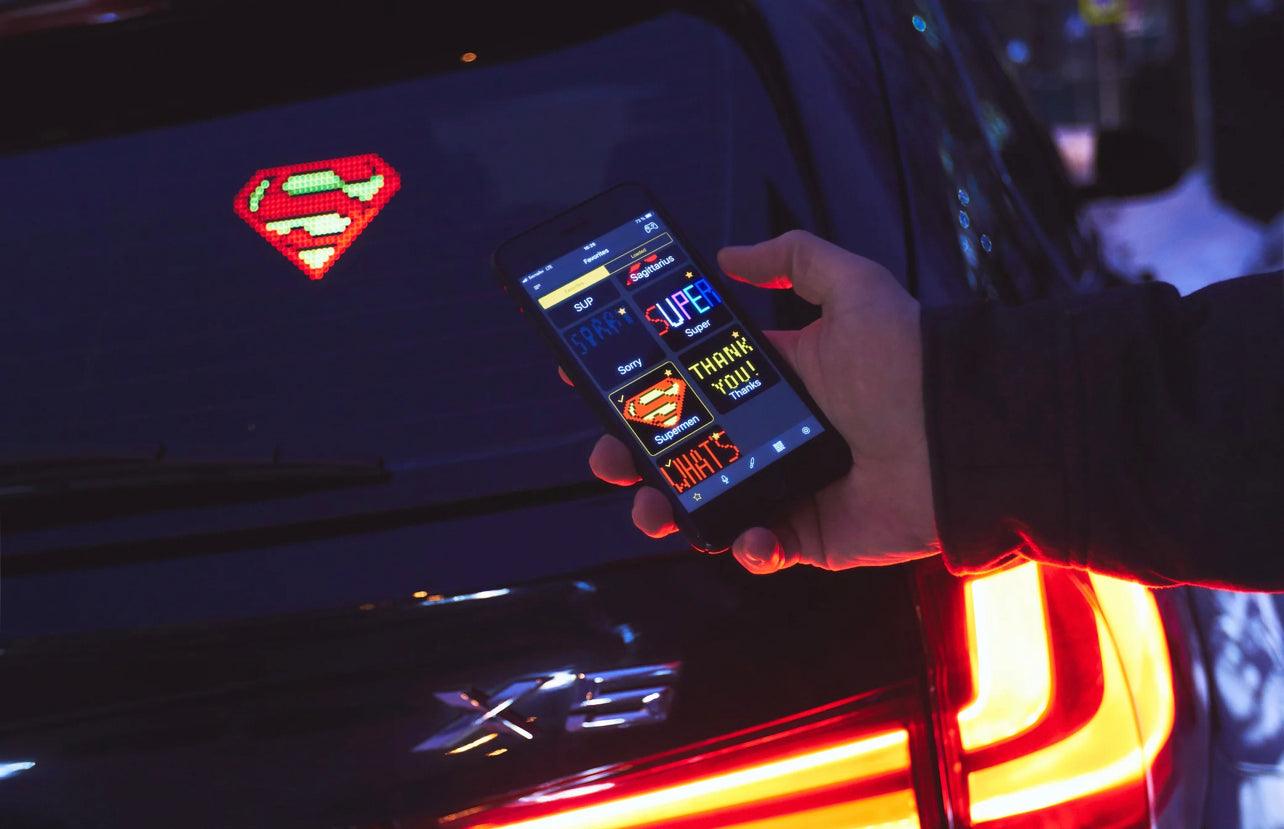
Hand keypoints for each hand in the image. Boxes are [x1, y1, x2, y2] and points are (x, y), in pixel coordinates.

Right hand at [569, 230, 939, 573]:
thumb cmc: (914, 361)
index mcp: (772, 380)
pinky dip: (743, 547)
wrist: (965, 435)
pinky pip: (758, 548)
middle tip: (611, 453)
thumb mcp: (853, 287)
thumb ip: (793, 259)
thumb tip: (730, 253)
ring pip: (704, 504)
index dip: (642, 385)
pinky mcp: (807, 534)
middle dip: (634, 454)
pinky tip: (748, 533)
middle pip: (682, 449)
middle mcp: (770, 433)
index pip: (690, 383)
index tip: (596, 382)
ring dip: (666, 509)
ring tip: (652, 506)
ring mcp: (784, 485)